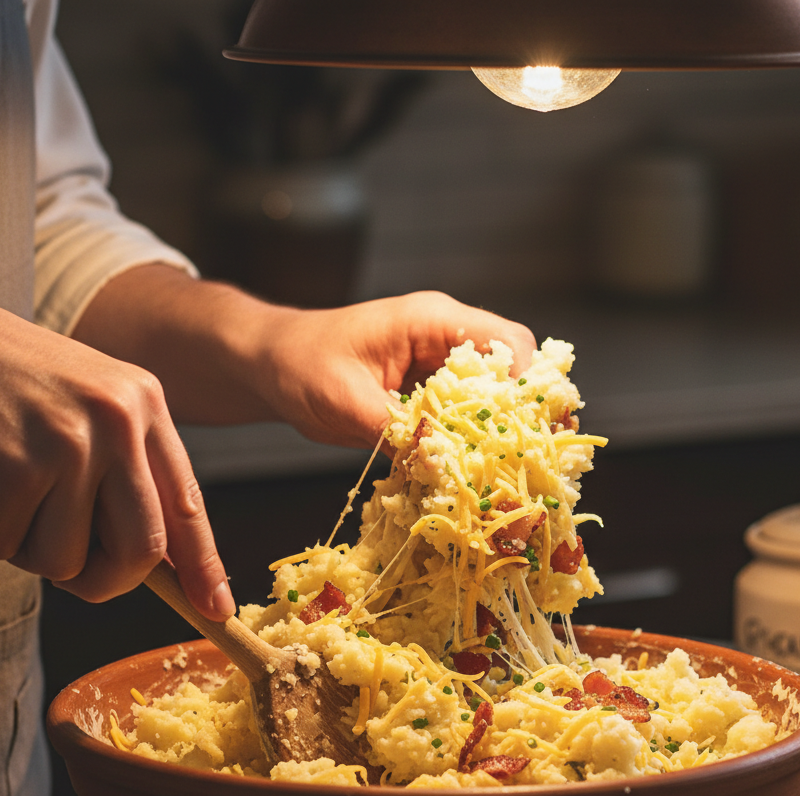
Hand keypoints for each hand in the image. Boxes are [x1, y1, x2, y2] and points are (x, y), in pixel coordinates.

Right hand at [0, 280, 233, 618]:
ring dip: (24, 546)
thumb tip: (156, 560)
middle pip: (142, 550)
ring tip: (0, 488)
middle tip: (73, 575)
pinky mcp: (12, 468)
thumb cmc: (3, 383)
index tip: (215, 609)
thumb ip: (125, 471)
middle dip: (106, 581)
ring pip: (65, 560)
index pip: (188, 504)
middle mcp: (118, 421)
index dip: (203, 566)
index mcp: (145, 405)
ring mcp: (68, 444)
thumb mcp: (86, 407)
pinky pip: (5, 547)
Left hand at [250, 291, 537, 446]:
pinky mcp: (428, 392)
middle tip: (528, 458)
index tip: (524, 431)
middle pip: (513, 369)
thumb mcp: (344, 400)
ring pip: (494, 395)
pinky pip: (465, 414)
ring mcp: (438, 365)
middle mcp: (444, 338)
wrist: (270, 365)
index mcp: (431, 320)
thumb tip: (439, 464)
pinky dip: (471, 440)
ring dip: (500, 430)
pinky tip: (473, 470)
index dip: (525, 386)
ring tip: (509, 470)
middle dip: (524, 413)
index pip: (507, 343)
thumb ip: (394, 429)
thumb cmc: (299, 364)